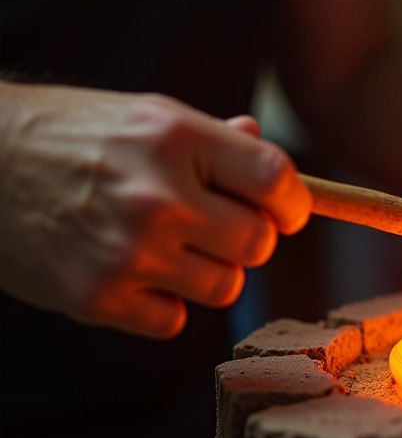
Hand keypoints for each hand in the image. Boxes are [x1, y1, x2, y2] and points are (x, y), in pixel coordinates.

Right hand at [0, 83, 310, 338]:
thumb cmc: (73, 136)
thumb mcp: (148, 116)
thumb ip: (214, 139)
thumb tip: (264, 149)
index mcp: (175, 139)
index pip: (277, 181)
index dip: (292, 202)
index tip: (284, 209)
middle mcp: (155, 197)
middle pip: (259, 245)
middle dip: (249, 238)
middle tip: (219, 225)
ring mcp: (126, 253)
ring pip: (225, 288)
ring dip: (210, 271)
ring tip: (171, 245)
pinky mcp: (96, 298)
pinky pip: (175, 321)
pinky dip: (164, 304)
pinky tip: (136, 272)